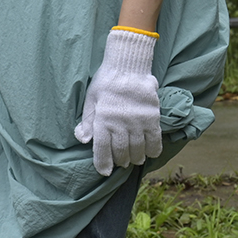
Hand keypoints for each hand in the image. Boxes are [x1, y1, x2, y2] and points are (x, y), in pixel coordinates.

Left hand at [74, 28, 163, 175]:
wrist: (128, 65)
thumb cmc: (106, 82)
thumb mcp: (90, 100)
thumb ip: (87, 121)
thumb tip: (82, 140)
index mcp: (103, 120)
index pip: (102, 149)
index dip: (103, 163)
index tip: (104, 172)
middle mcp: (120, 123)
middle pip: (121, 151)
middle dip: (121, 160)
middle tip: (122, 163)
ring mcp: (137, 121)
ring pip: (138, 148)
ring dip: (136, 157)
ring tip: (135, 159)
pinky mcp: (152, 116)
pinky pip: (154, 138)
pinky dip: (153, 149)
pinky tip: (151, 153)